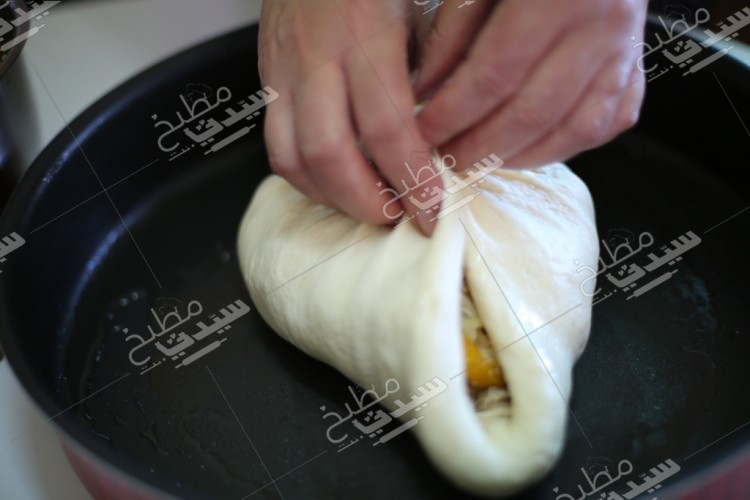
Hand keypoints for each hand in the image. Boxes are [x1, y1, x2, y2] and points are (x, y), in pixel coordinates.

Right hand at [259, 0, 441, 234]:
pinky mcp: (267, 84)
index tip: (433, 209)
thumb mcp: (421, 12)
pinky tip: (337, 185)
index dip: (411, 178)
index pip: (386, 128)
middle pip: (330, 155)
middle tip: (400, 216)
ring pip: (293, 160)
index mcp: (365, 35)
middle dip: (367, 202)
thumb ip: (433, 73)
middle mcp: (317, 58)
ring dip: (333, 198)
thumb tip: (449, 141)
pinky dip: (307, 180)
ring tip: (370, 206)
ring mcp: (283, 73)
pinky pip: (277, 149)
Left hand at [414, 0, 647, 169]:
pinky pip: (603, 126)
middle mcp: (599, 26)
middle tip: (444, 159)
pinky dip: (562, 147)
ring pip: (572, 129)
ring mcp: (625, 51)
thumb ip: (452, 31)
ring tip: (478, 160)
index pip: (494, 76)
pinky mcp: (636, 68)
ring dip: (518, 156)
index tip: (421, 135)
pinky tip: (525, 150)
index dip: (453, 114)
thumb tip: (424, 90)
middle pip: (532, 112)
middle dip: (479, 147)